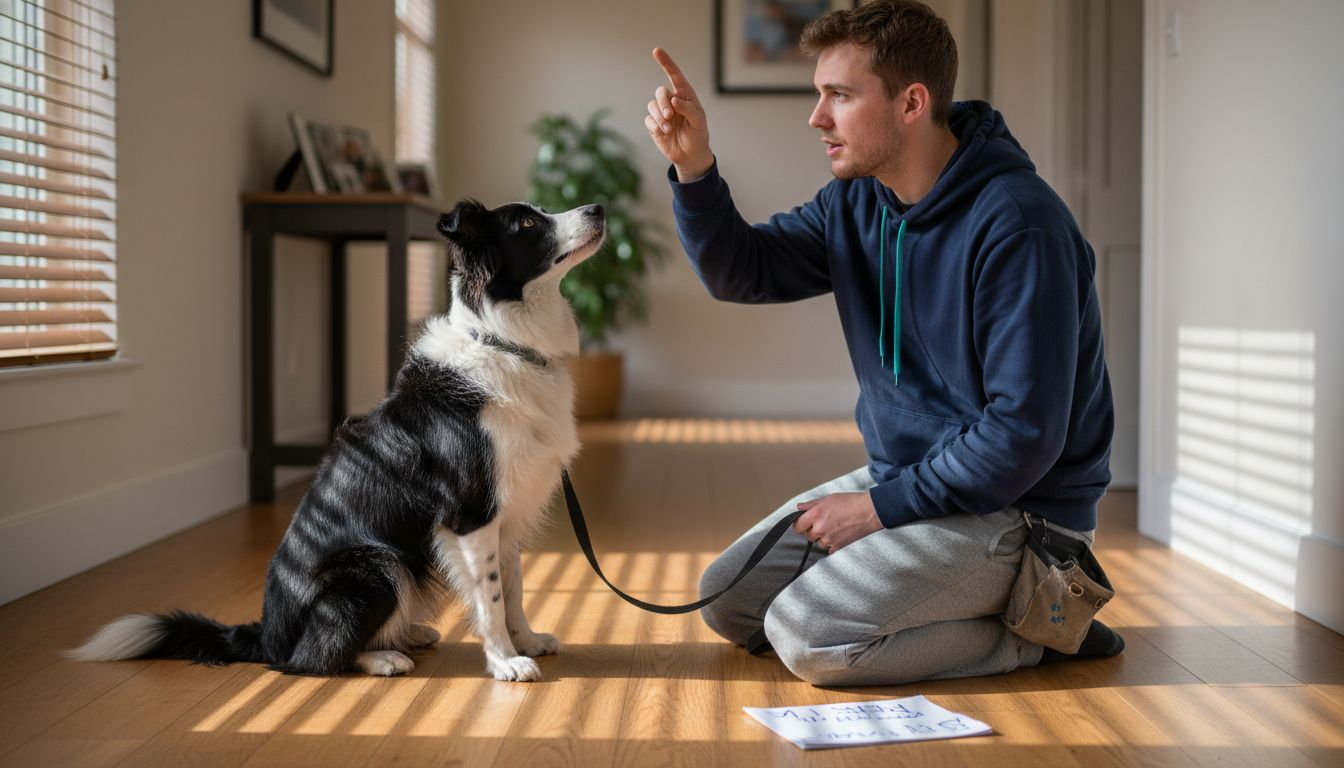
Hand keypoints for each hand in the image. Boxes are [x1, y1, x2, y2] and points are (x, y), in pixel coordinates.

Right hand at [646, 48, 713, 180]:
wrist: (690, 154)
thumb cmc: (698, 134)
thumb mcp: (699, 122)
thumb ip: (689, 109)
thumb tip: (674, 99)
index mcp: (685, 96)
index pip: (675, 75)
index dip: (666, 63)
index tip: (657, 51)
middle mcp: (672, 101)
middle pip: (660, 92)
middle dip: (663, 103)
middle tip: (670, 116)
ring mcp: (662, 112)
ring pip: (652, 105)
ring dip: (660, 117)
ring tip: (669, 129)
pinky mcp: (654, 124)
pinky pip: (648, 119)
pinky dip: (655, 125)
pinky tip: (663, 132)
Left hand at [792, 492, 882, 552]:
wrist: (869, 511)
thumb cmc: (850, 502)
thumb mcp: (828, 498)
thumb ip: (811, 504)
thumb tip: (799, 507)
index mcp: (815, 515)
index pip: (797, 527)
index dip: (801, 524)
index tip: (805, 523)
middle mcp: (820, 528)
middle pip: (808, 536)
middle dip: (814, 530)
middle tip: (825, 522)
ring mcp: (829, 539)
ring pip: (819, 543)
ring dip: (823, 538)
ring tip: (835, 527)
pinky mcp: (838, 546)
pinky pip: (829, 549)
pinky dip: (833, 544)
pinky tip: (840, 535)